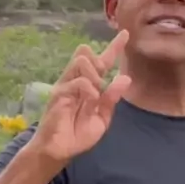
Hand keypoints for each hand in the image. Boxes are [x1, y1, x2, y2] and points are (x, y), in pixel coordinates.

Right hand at [31, 30, 130, 163]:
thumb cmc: (78, 134)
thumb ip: (111, 99)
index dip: (114, 47)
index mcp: (90, 86)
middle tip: (102, 83)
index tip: (125, 34)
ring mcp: (66, 85)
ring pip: (82, 61)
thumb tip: (125, 78)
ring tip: (94, 96)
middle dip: (100, 60)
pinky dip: (90, 90)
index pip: (102, 61)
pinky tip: (90, 101)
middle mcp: (77, 80)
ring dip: (95, 76)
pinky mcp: (59, 93)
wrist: (60, 150)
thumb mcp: (102, 118)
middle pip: (87, 53)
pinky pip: (79, 82)